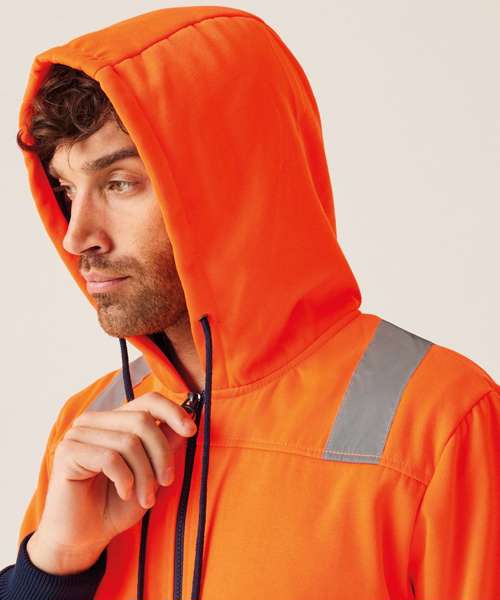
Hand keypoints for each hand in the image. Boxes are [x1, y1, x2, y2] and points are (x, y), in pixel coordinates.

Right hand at [27, 391, 196, 574]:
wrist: (84, 537)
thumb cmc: (116, 504)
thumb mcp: (151, 473)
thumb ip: (165, 446)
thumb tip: (188, 423)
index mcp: (114, 420)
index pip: (148, 401)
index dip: (173, 412)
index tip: (191, 431)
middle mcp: (95, 421)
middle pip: (142, 420)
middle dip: (161, 454)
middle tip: (167, 482)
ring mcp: (78, 434)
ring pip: (129, 441)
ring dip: (145, 475)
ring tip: (146, 498)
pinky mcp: (67, 452)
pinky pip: (109, 458)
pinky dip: (125, 479)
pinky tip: (125, 493)